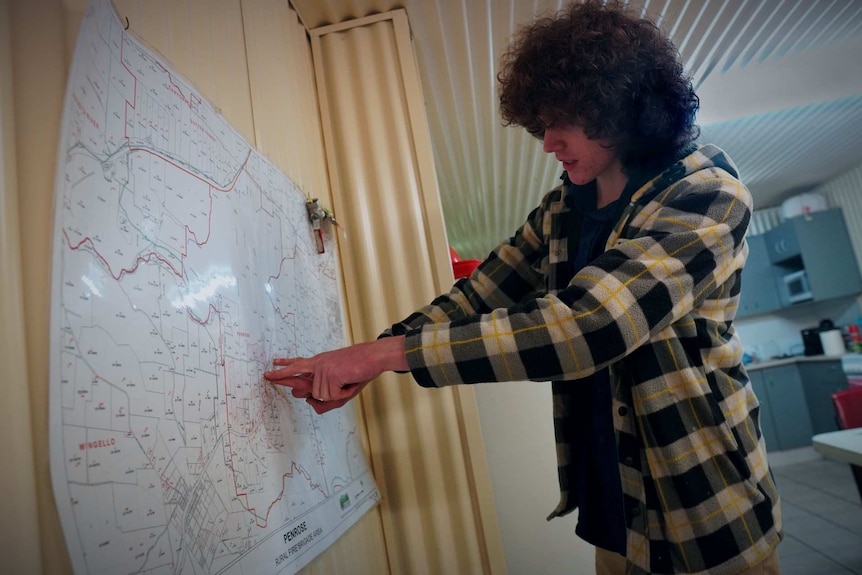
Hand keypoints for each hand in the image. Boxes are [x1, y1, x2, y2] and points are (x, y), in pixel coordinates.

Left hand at [263, 336, 407, 409]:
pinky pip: (331, 396)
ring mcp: (322, 369)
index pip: (299, 364)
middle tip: (267, 377)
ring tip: (347, 382)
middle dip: (283, 379)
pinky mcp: (329, 373)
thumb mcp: (341, 391)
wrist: (373, 357)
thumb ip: (325, 402)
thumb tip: (308, 401)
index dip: (285, 366)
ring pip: (320, 396)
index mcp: (319, 364)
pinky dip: (343, 394)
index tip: (273, 364)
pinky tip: (349, 382)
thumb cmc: (360, 371)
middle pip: (297, 381)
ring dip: (337, 395)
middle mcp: (317, 365)